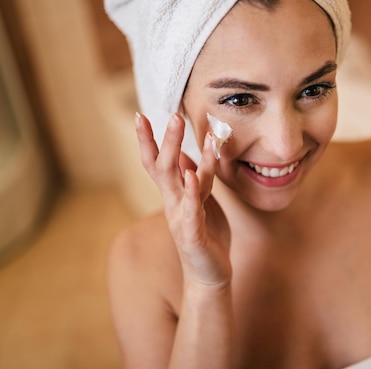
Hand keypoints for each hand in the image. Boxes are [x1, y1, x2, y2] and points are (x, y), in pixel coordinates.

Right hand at [135, 112, 231, 287]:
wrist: (209, 277)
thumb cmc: (206, 237)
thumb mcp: (201, 203)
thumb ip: (193, 180)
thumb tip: (184, 156)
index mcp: (175, 195)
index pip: (157, 164)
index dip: (149, 141)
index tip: (140, 116)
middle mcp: (173, 204)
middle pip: (164, 166)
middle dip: (166, 140)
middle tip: (172, 115)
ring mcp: (181, 218)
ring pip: (177, 182)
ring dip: (180, 156)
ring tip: (183, 135)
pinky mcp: (193, 234)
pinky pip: (193, 210)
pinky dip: (193, 192)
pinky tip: (193, 176)